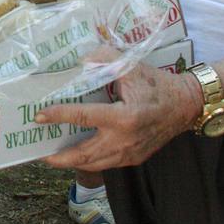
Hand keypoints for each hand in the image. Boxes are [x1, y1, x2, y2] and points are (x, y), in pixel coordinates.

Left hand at [34, 59, 203, 170]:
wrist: (185, 105)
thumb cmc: (157, 84)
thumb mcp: (132, 66)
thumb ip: (105, 59)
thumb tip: (80, 61)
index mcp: (124, 117)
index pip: (83, 117)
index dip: (59, 116)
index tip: (39, 116)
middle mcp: (125, 140)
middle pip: (83, 155)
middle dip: (58, 157)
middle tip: (37, 152)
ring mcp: (129, 153)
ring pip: (93, 164)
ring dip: (70, 162)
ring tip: (51, 156)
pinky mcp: (133, 159)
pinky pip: (105, 164)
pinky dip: (87, 161)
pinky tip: (75, 153)